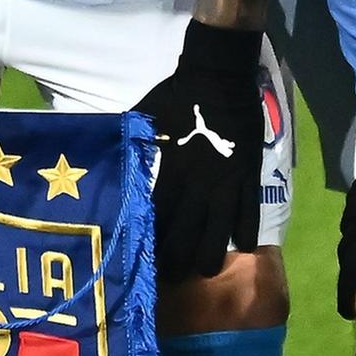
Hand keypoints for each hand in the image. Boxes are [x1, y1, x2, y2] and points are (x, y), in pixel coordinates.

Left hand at [138, 19, 266, 280]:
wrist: (218, 77)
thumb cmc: (176, 97)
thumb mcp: (142, 120)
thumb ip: (130, 145)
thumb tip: (106, 157)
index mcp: (169, 172)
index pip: (157, 217)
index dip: (150, 243)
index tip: (143, 262)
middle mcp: (197, 185)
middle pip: (185, 234)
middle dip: (177, 261)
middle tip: (171, 278)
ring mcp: (226, 183)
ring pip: (219, 232)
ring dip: (210, 255)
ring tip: (204, 270)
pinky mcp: (248, 176)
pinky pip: (249, 211)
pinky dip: (246, 231)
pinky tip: (244, 247)